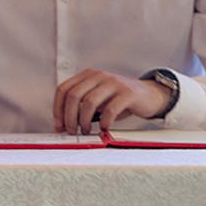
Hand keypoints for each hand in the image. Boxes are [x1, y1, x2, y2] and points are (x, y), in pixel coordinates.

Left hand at [53, 69, 171, 133]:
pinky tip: (104, 127)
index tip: (59, 125)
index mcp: (89, 75)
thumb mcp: (97, 98)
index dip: (58, 109)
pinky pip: (110, 109)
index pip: (63, 89)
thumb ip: (80, 106)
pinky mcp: (128, 93)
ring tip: (87, 130)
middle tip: (72, 131)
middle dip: (69, 117)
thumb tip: (62, 125)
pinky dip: (104, 122)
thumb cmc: (118, 100)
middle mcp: (100, 75)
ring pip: (89, 102)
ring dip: (84, 121)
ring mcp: (114, 82)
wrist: (147, 95)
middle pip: (74, 96)